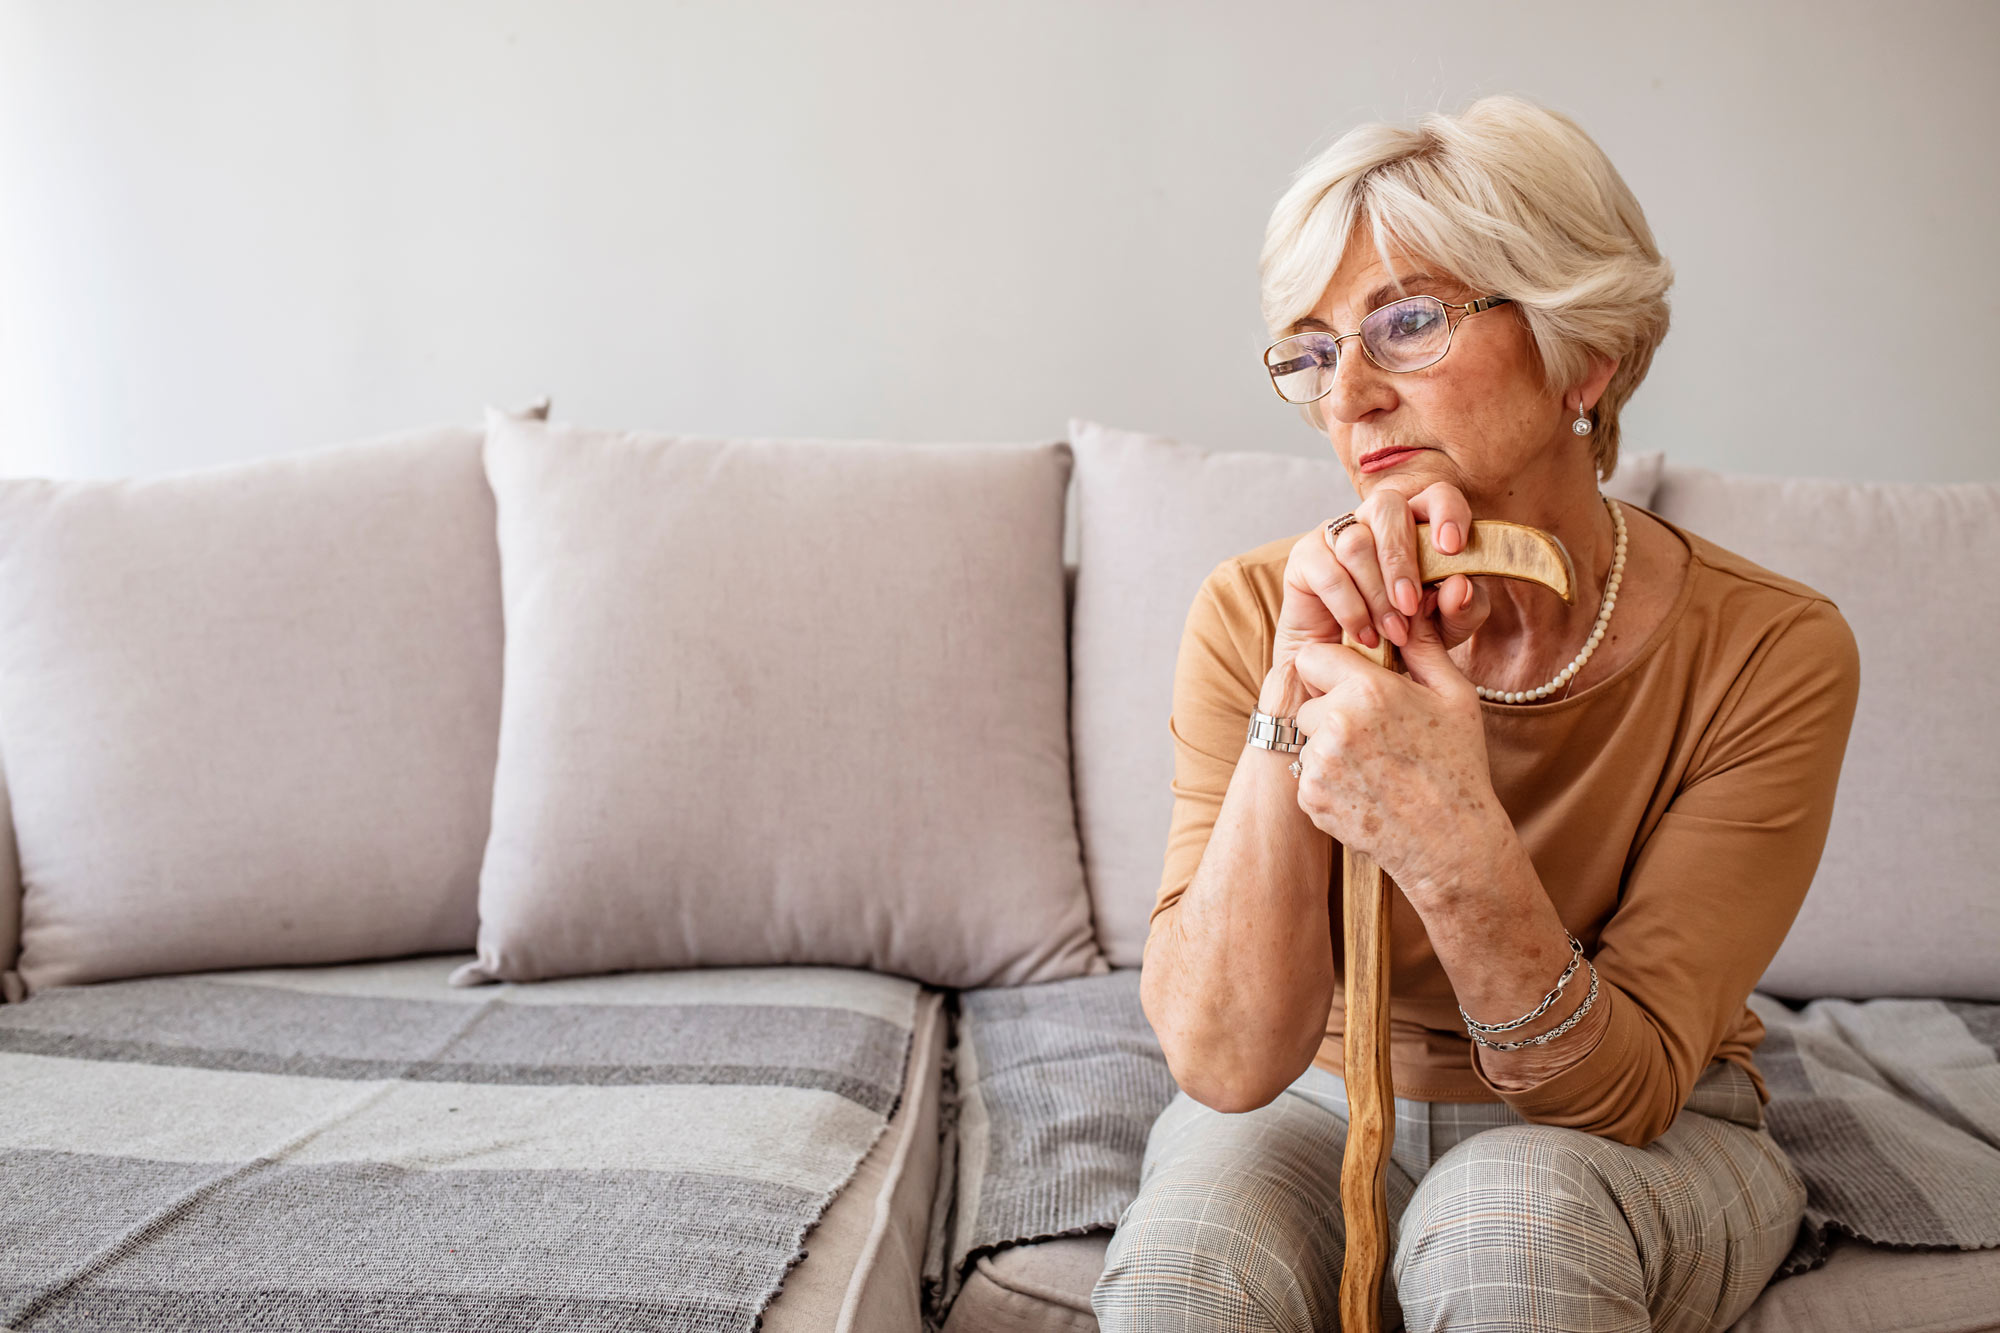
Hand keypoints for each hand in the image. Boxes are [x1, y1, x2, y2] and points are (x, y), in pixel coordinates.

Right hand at [1275, 482, 1491, 671]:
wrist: (1350, 667)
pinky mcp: (1306, 558)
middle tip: (1411, 605)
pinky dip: (1352, 609)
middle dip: (1401, 559)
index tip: (1452, 548)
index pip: (1435, 495)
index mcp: (1416, 523)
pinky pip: (1329, 573)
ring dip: (1377, 593)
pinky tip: (1366, 635)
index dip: (1445, 512)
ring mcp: (1336, 534)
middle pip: (1386, 506)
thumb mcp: (1445, 631)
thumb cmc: (1402, 636)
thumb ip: (1462, 609)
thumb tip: (1460, 585)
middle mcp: (1373, 520)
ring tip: (1394, 633)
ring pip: (1356, 543)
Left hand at [1288, 597, 1504, 898]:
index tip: (1353, 685)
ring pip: (1307, 738)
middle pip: (1308, 699)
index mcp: (1368, 690)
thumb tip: (1412, 610)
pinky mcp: (1310, 797)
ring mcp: (1319, 764)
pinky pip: (1307, 774)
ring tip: (1375, 765)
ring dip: (1330, 746)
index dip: (1331, 669)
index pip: (1314, 657)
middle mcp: (1335, 723)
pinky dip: (1329, 781)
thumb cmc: (1458, 765)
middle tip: (1375, 734)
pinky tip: (1367, 790)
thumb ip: (1425, 648)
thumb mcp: (1455, 697)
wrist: (1450, 843)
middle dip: (1331, 710)